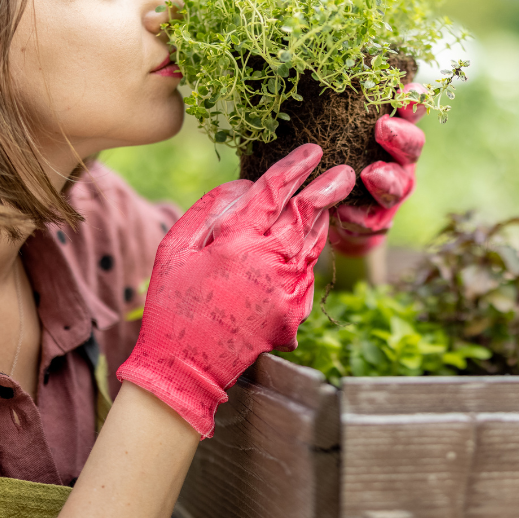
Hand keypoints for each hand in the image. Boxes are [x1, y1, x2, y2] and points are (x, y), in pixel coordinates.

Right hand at [117, 144, 355, 436]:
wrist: (186, 366)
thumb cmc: (173, 302)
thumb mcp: (176, 248)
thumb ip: (209, 209)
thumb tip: (243, 185)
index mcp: (237, 239)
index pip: (275, 190)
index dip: (295, 166)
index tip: (312, 150)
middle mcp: (269, 260)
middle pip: (308, 213)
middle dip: (328, 187)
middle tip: (344, 171)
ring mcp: (287, 288)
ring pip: (313, 242)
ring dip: (322, 219)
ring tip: (328, 202)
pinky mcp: (294, 312)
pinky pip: (307, 273)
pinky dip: (307, 255)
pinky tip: (304, 246)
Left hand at [329, 83, 426, 256]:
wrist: (329, 210)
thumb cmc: (332, 159)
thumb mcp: (333, 131)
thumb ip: (336, 112)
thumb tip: (312, 76)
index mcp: (393, 132)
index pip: (411, 111)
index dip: (414, 101)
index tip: (407, 91)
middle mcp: (399, 160)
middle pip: (413, 146)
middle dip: (400, 136)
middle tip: (382, 128)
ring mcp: (392, 191)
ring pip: (398, 185)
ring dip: (386, 179)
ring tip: (370, 174)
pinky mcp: (377, 220)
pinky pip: (372, 220)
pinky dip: (358, 215)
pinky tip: (345, 212)